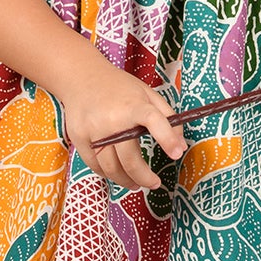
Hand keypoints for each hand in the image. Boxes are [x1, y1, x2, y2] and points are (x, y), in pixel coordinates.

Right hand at [59, 58, 185, 192]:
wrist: (81, 77)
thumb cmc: (119, 88)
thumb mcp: (147, 94)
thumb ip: (168, 117)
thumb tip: (181, 146)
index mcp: (135, 105)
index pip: (154, 121)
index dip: (167, 138)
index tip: (176, 154)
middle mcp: (114, 119)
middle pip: (130, 159)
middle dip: (145, 177)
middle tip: (154, 184)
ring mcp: (93, 129)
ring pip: (112, 168)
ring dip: (126, 181)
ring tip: (136, 184)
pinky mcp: (79, 137)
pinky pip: (95, 166)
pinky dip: (108, 174)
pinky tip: (117, 174)